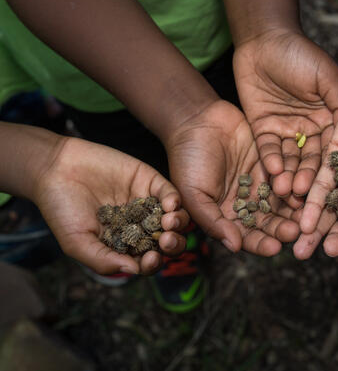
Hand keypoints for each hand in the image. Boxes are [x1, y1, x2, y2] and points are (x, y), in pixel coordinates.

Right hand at [33, 137, 189, 275]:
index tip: (150, 260)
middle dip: (173, 245)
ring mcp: (147, 204)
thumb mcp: (76, 242)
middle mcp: (140, 226)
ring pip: (175, 218)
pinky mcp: (149, 181)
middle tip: (166, 241)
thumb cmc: (61, 209)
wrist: (55, 170)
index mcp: (125, 245)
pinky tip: (171, 205)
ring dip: (178, 224)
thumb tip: (134, 271)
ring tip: (169, 223)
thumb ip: (103, 260)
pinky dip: (174, 200)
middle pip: (168, 242)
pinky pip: (169, 193)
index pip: (147, 260)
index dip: (153, 263)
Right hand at [166, 100, 299, 255]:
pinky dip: (296, 184)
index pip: (248, 236)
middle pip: (269, 221)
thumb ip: (213, 221)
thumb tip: (235, 246)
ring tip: (306, 215)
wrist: (196, 120)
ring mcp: (261, 183)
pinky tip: (306, 188)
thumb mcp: (194, 193)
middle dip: (283, 228)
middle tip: (297, 232)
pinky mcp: (272, 163)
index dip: (261, 243)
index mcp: (227, 216)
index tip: (275, 248)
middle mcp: (247, 203)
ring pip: (282, 201)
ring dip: (294, 209)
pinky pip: (287, 176)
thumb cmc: (187, 159)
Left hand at [233, 29, 337, 199]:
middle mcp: (310, 131)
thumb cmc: (301, 54)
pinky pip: (268, 149)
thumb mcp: (326, 78)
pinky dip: (271, 161)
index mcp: (330, 120)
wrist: (264, 39)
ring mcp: (286, 132)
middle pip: (310, 160)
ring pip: (289, 159)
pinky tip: (273, 173)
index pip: (333, 150)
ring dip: (288, 175)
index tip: (332, 188)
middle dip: (306, 179)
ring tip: (286, 191)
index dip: (332, 169)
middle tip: (304, 196)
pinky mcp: (264, 130)